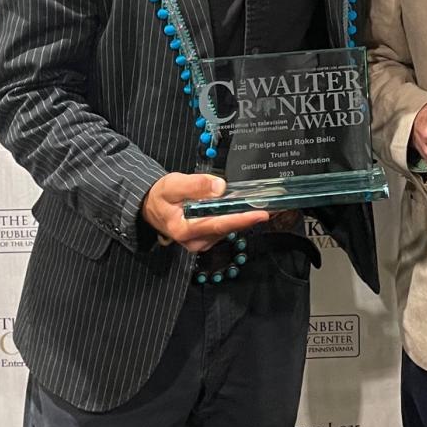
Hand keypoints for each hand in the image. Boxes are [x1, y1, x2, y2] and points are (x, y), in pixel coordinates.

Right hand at [141, 173, 270, 251]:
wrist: (151, 207)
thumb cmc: (161, 196)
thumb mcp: (173, 184)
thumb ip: (195, 184)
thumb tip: (219, 186)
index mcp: (185, 229)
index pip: (219, 224)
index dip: (241, 219)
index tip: (261, 213)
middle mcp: (196, 241)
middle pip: (228, 228)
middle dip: (250, 217)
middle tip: (274, 205)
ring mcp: (203, 242)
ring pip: (229, 229)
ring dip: (245, 216)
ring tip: (263, 202)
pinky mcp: (207, 238)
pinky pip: (226, 227)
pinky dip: (236, 217)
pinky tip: (246, 207)